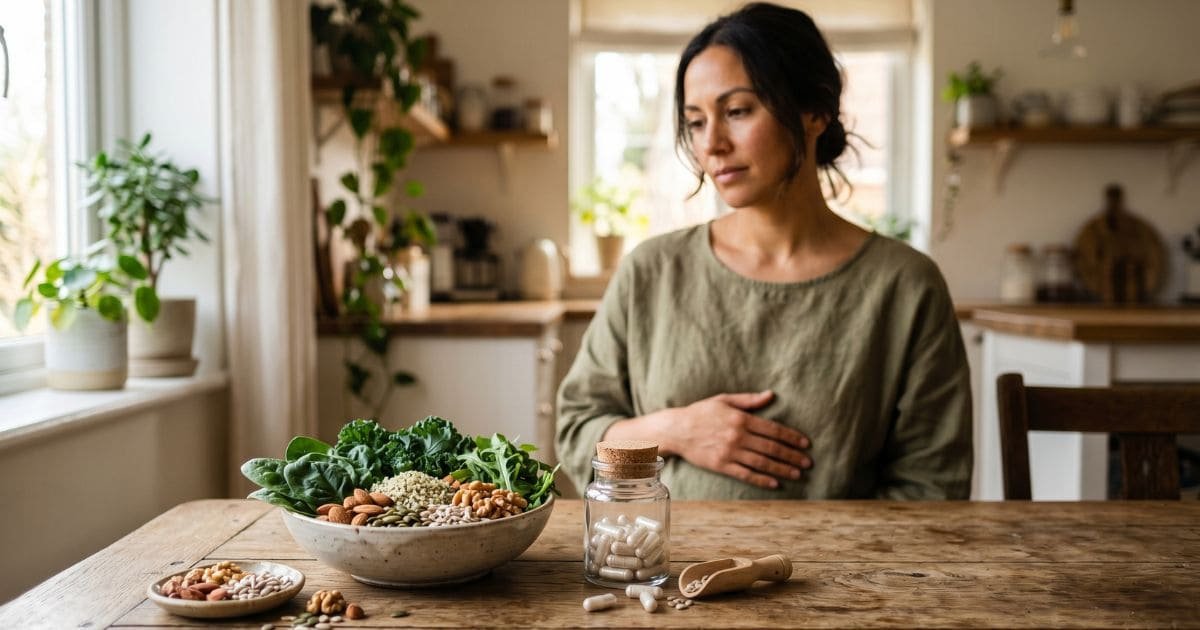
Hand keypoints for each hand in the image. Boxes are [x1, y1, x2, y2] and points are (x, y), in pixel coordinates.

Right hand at [665, 391, 811, 488]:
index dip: (791, 437)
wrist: (676, 430)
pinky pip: (745, 474)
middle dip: (792, 456)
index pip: (773, 429)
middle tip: (808, 463)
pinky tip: (774, 483)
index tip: (805, 444)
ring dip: (782, 469)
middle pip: (771, 448)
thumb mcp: (724, 400)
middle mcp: (737, 436)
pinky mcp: (721, 465)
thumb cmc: (700, 413)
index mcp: (740, 419)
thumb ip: (749, 400)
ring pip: (762, 462)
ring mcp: (729, 452)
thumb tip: (771, 395)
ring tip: (797, 474)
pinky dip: (761, 479)